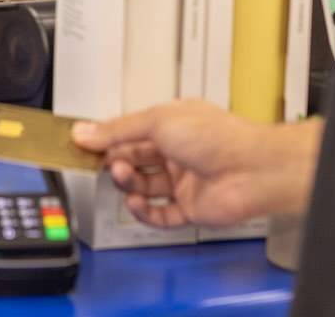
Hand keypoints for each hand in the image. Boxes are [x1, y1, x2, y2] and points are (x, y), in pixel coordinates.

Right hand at [71, 100, 316, 227]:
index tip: (83, 144)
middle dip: (115, 161)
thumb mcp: (156, 121)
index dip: (107, 138)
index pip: (130, 131)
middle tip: (101, 162)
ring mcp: (185, 181)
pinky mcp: (190, 208)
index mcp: (172, 123)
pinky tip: (135, 202)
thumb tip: (86, 132)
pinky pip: (159, 213)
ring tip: (122, 177)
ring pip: (144, 186)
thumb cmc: (219, 138)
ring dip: (127, 183)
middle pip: (134, 159)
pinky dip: (143, 211)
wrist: (252, 171)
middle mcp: (178, 151)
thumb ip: (117, 130)